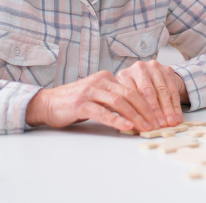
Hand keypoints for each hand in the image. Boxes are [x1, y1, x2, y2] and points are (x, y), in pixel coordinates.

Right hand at [25, 62, 186, 132]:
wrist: (47, 103)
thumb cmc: (74, 103)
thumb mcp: (97, 97)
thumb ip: (113, 100)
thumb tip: (136, 112)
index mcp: (107, 78)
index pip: (133, 89)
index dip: (148, 103)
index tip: (159, 116)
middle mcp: (100, 81)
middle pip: (130, 94)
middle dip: (147, 110)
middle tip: (157, 123)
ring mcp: (90, 91)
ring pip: (119, 102)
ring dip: (136, 115)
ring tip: (146, 127)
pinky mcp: (81, 103)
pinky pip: (103, 112)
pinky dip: (117, 119)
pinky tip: (127, 126)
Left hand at [115, 60, 186, 127]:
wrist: (151, 78)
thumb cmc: (135, 92)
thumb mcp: (126, 100)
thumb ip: (127, 110)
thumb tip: (130, 126)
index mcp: (124, 75)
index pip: (132, 96)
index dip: (139, 113)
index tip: (146, 126)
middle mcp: (139, 68)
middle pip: (148, 92)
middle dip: (155, 111)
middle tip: (160, 125)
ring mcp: (154, 67)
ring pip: (162, 91)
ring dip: (167, 109)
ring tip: (170, 123)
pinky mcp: (167, 70)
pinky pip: (172, 90)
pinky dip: (175, 105)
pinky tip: (177, 116)